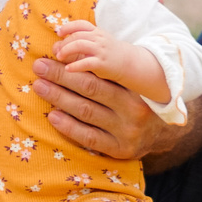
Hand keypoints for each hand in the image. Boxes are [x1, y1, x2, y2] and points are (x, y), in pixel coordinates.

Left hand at [31, 56, 179, 162]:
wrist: (161, 136)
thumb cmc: (136, 103)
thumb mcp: (130, 85)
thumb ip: (108, 72)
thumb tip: (72, 52)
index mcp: (134, 87)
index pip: (100, 73)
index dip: (74, 63)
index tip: (54, 53)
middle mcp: (133, 108)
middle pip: (90, 89)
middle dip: (61, 76)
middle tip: (39, 66)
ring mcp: (126, 131)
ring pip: (86, 111)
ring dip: (59, 97)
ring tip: (40, 86)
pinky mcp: (119, 149)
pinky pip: (89, 137)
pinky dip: (68, 126)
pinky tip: (52, 115)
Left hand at [50, 18, 130, 77]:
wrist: (128, 63)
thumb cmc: (108, 53)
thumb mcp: (97, 43)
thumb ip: (80, 41)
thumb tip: (56, 46)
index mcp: (97, 32)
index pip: (81, 24)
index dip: (68, 27)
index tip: (59, 33)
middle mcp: (99, 38)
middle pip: (77, 35)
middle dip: (64, 42)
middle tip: (57, 51)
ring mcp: (101, 50)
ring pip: (80, 45)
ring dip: (67, 50)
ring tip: (59, 57)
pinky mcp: (102, 63)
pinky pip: (86, 62)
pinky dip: (75, 65)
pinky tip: (68, 69)